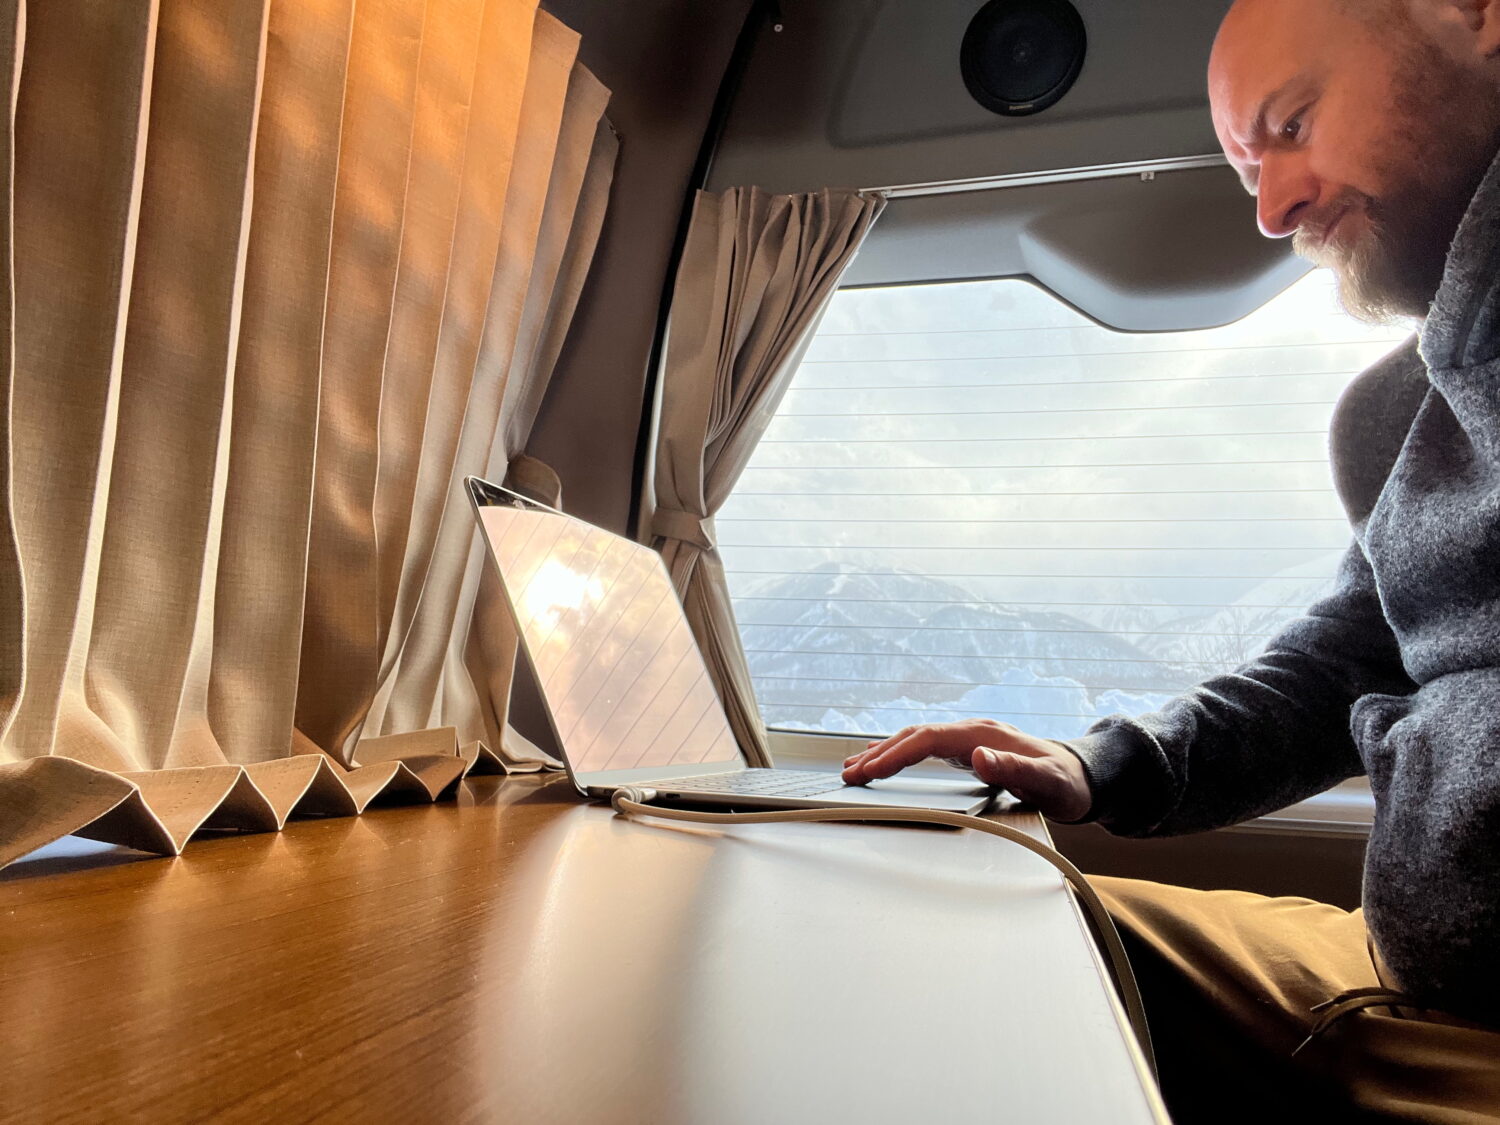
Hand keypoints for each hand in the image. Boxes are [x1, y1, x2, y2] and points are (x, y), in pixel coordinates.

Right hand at [841, 718, 1092, 821]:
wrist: (1085, 777)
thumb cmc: (1067, 783)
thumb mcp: (1046, 781)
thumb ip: (1014, 769)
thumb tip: (978, 756)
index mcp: (981, 735)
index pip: (925, 739)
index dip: (893, 754)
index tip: (868, 771)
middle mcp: (971, 732)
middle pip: (913, 736)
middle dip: (878, 753)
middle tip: (847, 773)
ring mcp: (969, 739)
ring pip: (915, 739)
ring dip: (884, 752)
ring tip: (854, 767)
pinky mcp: (969, 749)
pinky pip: (925, 747)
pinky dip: (900, 753)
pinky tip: (887, 761)